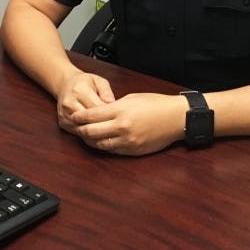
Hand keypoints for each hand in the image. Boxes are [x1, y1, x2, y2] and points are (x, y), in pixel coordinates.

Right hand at [55, 71, 114, 133]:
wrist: (65, 85)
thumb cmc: (85, 82)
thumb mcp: (98, 81)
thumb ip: (106, 91)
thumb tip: (113, 103)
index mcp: (79, 91)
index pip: (95, 108)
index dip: (108, 114)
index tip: (117, 117)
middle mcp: (69, 103)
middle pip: (88, 120)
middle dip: (102, 125)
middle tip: (115, 128)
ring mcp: (64, 114)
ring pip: (82, 129)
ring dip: (95, 133)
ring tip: (108, 133)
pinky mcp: (62, 122)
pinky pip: (77, 133)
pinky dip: (88, 136)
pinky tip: (98, 135)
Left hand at [69, 93, 185, 155]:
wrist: (176, 118)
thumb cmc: (156, 104)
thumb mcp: (132, 98)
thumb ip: (114, 106)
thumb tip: (100, 111)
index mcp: (121, 110)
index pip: (92, 115)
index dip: (79, 116)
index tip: (74, 116)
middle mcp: (122, 127)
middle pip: (91, 132)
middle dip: (81, 129)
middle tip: (76, 127)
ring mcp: (128, 141)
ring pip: (100, 144)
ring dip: (91, 140)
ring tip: (86, 135)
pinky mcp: (133, 150)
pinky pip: (113, 150)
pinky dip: (104, 145)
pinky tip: (102, 141)